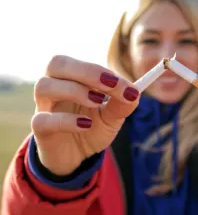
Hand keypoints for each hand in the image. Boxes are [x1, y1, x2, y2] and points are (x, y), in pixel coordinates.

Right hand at [31, 55, 139, 175]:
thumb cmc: (91, 128)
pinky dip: (66, 120)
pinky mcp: (40, 130)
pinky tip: (86, 125)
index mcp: (71, 79)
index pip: (81, 64)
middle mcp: (54, 87)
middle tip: (111, 84)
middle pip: (56, 63)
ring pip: (44, 86)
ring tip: (97, 102)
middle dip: (87, 71)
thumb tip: (134, 92)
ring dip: (74, 90)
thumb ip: (122, 104)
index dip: (102, 71)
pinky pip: (42, 120)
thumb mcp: (112, 117)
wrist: (76, 157)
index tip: (125, 85)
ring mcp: (44, 107)